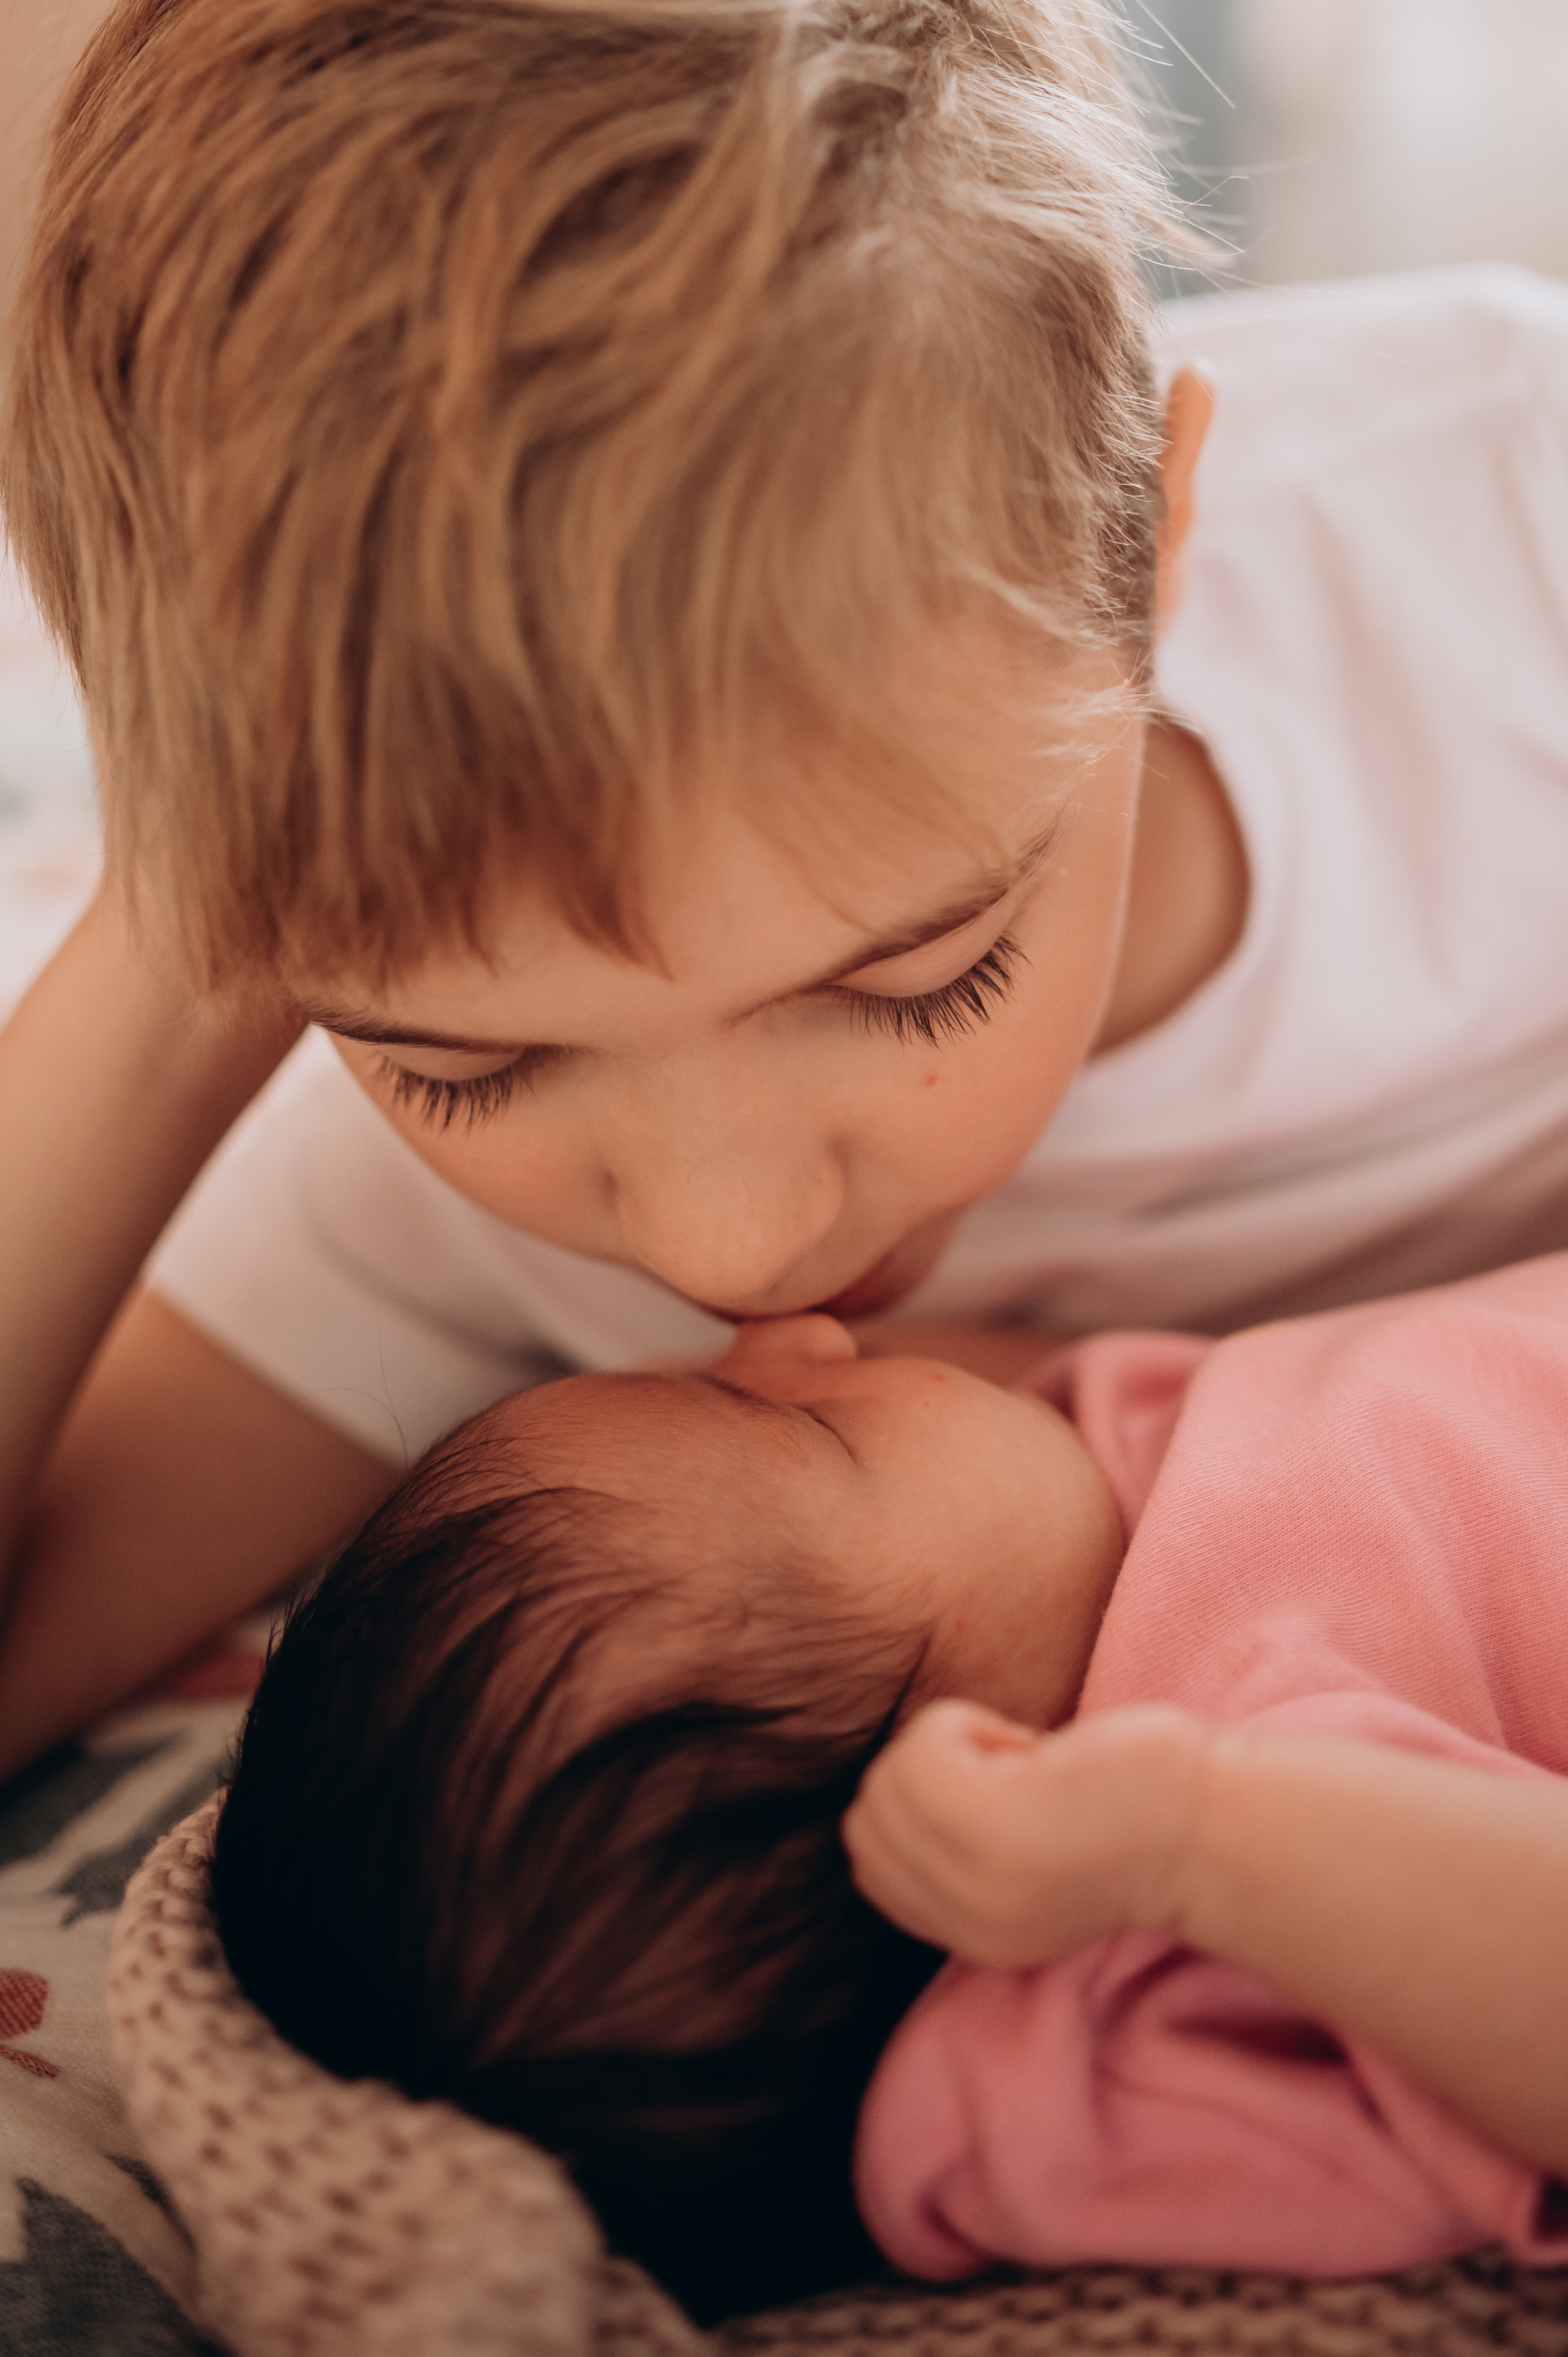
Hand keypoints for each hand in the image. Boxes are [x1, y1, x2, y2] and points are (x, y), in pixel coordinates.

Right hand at [842, 1698, 1211, 1968]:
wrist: (1218, 1822)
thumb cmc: (1138, 1816)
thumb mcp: (1033, 1867)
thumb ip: (961, 1859)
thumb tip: (889, 1795)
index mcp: (981, 1940)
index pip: (873, 1870)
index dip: (914, 1815)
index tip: (989, 1796)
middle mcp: (970, 1922)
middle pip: (868, 1823)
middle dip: (918, 1778)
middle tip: (1004, 1772)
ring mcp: (978, 1876)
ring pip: (887, 1783)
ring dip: (939, 1748)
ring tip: (1016, 1757)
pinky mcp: (994, 1822)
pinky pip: (918, 1751)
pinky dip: (959, 1725)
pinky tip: (1027, 1744)